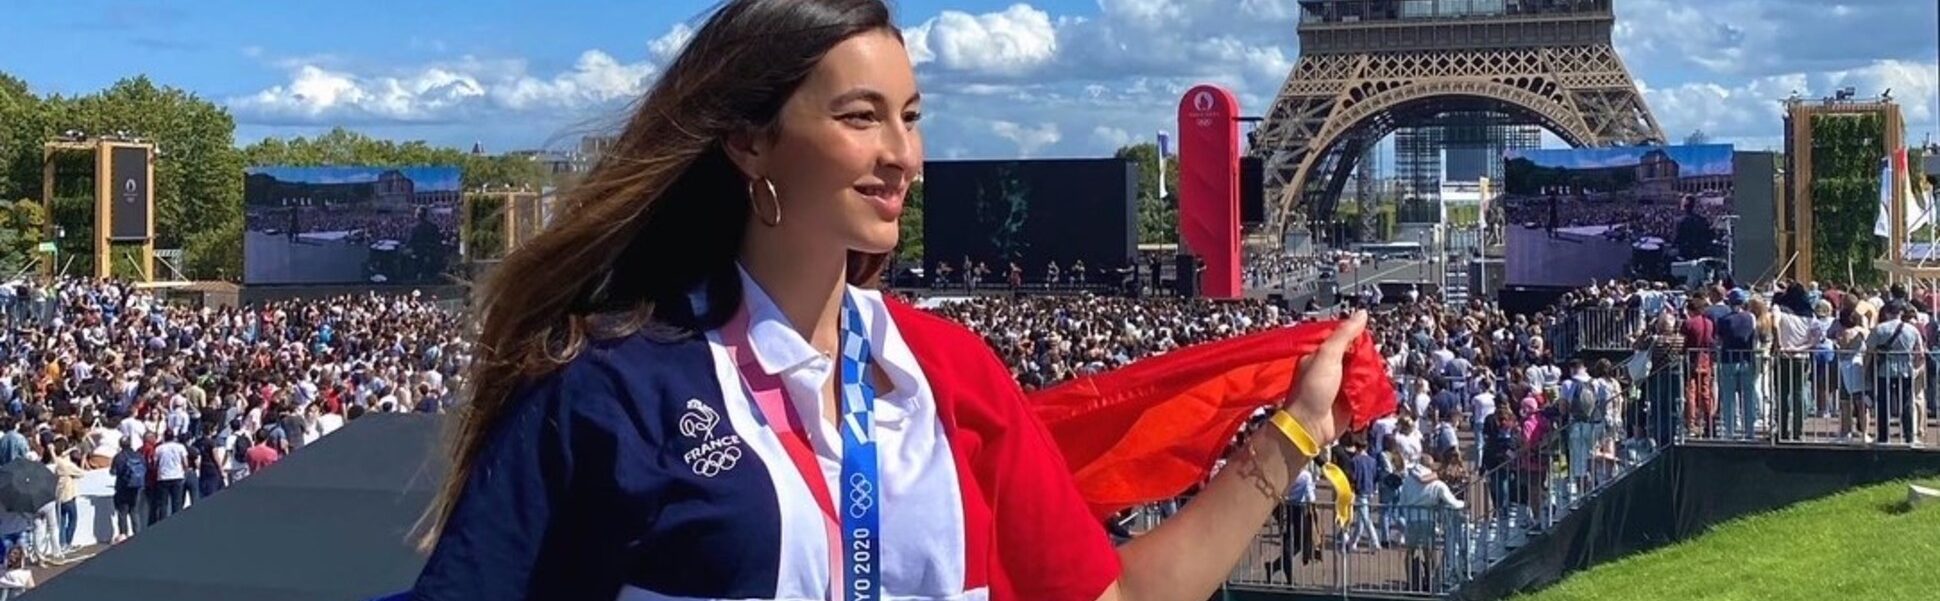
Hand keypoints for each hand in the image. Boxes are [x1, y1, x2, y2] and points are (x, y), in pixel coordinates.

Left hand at [1281, 310, 1366, 446]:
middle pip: (1359, 355)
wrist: (1311, 426)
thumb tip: (1361, 314)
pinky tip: (1376, 387)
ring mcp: (1342, 384)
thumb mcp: (1327, 356)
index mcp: (1322, 354)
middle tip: (1369, 362)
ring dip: (1371, 374)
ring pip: (1366, 372)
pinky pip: (1368, 390)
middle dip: (1368, 358)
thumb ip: (1344, 334)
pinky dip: (1373, 388)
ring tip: (1372, 376)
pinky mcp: (1352, 399)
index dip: (1358, 337)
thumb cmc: (1312, 390)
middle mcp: (1333, 367)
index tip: (1367, 340)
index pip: (1345, 338)